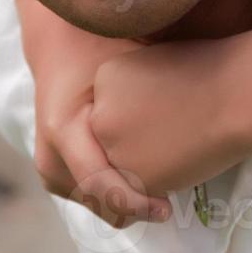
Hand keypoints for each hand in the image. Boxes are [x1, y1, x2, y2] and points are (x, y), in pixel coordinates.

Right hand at [15, 0, 170, 226]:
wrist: (64, 44)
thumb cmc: (103, 48)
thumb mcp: (126, 67)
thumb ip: (150, 93)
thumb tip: (201, 114)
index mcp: (65, 129)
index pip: (101, 183)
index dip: (135, 201)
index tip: (167, 208)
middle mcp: (51, 153)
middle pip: (95, 201)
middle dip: (131, 207)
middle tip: (167, 207)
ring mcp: (50, 165)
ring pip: (91, 203)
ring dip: (123, 204)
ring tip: (158, 199)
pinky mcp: (54, 170)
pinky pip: (87, 195)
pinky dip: (112, 194)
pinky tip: (141, 188)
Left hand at [90, 37, 251, 194]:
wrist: (239, 95)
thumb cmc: (212, 69)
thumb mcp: (157, 60)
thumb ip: (136, 85)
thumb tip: (135, 108)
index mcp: (106, 78)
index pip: (111, 105)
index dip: (141, 110)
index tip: (169, 105)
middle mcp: (100, 116)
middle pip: (113, 136)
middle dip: (141, 136)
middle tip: (177, 125)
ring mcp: (115, 152)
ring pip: (125, 166)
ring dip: (151, 159)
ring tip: (185, 139)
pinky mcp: (136, 183)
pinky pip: (144, 189)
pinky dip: (166, 179)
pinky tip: (189, 156)